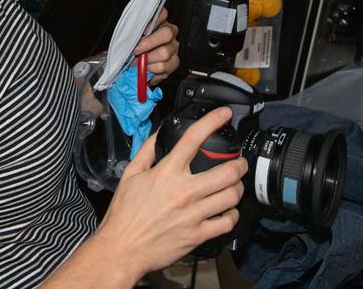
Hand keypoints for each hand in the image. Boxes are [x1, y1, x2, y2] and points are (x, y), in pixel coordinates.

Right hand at [91, 107, 245, 279]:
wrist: (122, 248)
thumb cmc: (124, 214)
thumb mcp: (130, 175)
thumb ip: (146, 151)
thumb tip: (159, 133)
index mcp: (167, 173)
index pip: (193, 139)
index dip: (212, 121)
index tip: (224, 114)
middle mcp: (184, 191)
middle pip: (226, 171)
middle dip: (240, 164)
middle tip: (240, 162)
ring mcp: (193, 214)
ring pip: (231, 196)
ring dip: (238, 188)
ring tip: (235, 186)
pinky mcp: (197, 235)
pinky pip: (226, 223)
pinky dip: (232, 215)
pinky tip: (228, 211)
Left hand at [134, 9, 179, 85]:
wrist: (137, 64)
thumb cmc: (134, 46)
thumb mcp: (131, 35)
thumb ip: (132, 31)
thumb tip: (128, 34)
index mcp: (160, 21)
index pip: (162, 13)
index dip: (152, 20)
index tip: (141, 29)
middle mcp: (170, 33)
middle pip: (166, 33)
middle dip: (148, 43)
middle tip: (135, 50)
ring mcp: (174, 48)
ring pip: (165, 53)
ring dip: (148, 60)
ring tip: (136, 62)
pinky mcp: (174, 63)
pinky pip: (164, 67)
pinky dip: (151, 70)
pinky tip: (145, 69)